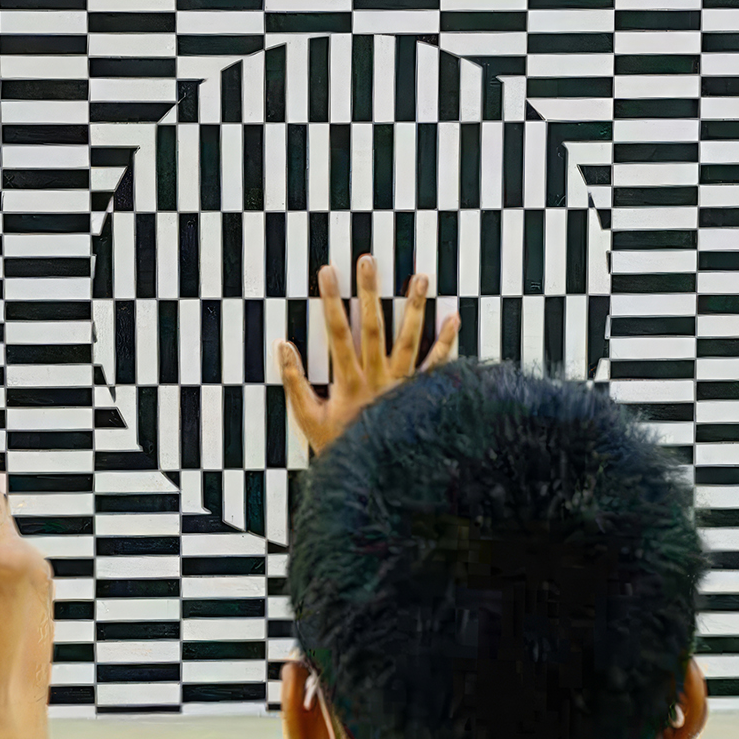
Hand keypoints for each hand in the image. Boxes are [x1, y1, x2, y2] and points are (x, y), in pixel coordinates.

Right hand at [277, 254, 458, 452]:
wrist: (375, 478)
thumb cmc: (339, 447)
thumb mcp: (308, 418)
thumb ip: (295, 381)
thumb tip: (282, 346)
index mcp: (348, 382)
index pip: (337, 332)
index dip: (331, 301)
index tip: (327, 272)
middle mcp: (377, 378)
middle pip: (373, 326)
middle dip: (369, 291)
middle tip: (368, 260)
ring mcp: (402, 384)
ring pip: (408, 339)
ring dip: (414, 306)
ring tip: (420, 276)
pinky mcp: (420, 394)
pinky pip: (437, 365)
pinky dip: (447, 342)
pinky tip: (455, 317)